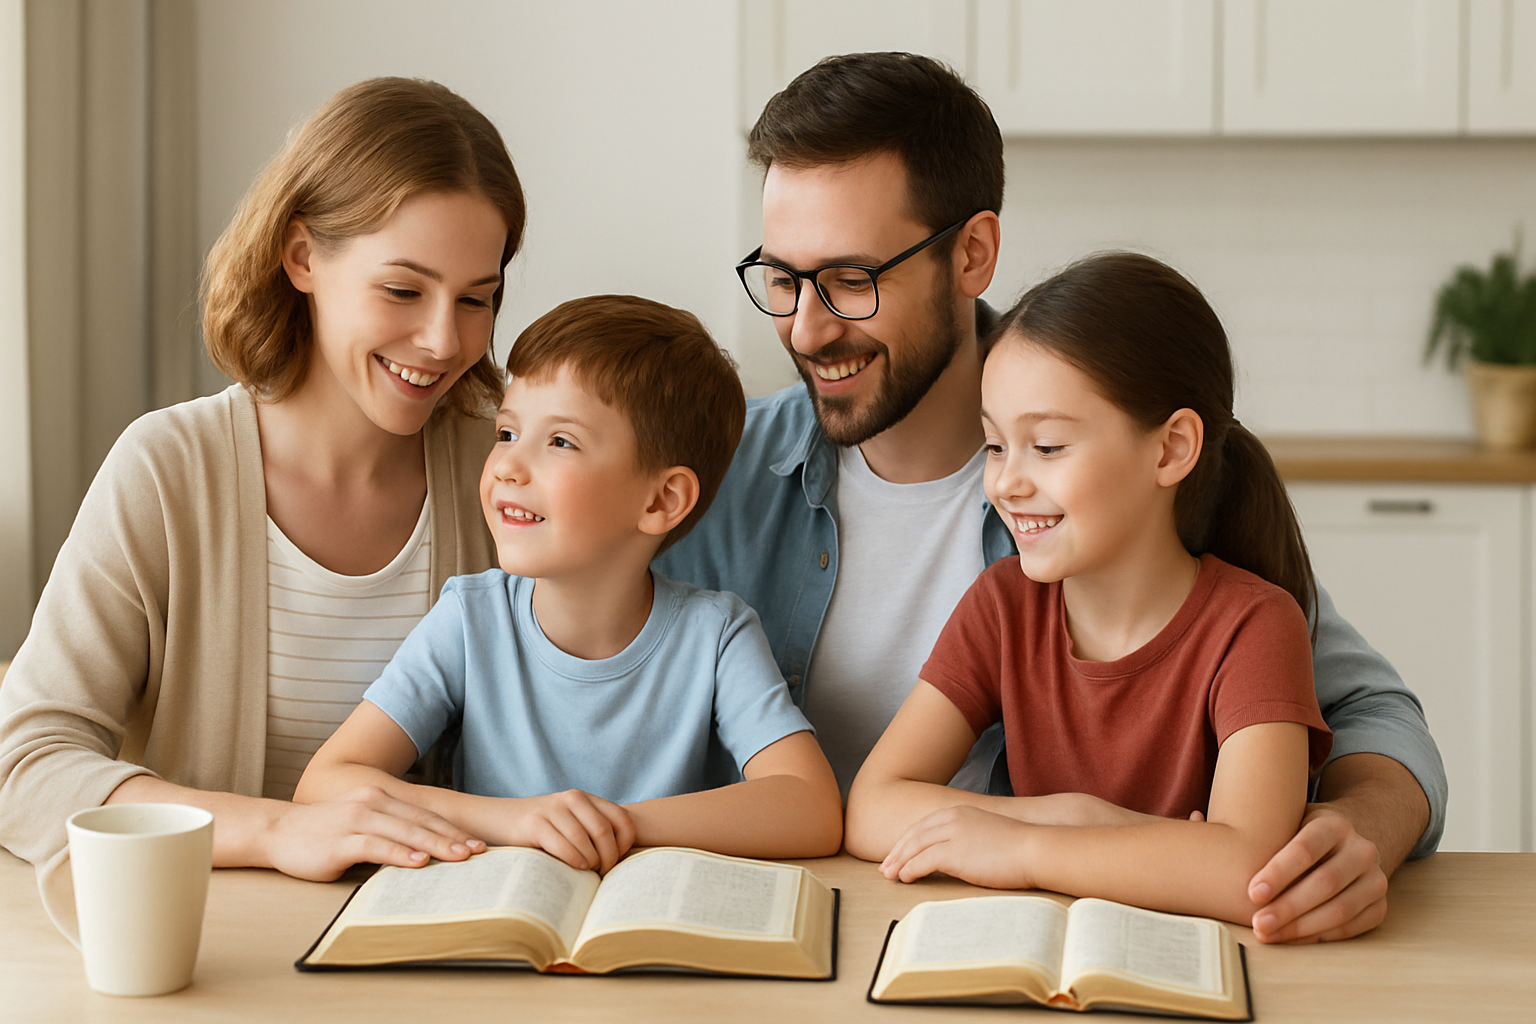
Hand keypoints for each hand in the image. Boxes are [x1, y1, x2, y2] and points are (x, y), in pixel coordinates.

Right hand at [260, 786, 486, 879]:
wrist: (278, 831)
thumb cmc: (324, 832)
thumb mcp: (362, 823)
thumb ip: (390, 829)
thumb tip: (425, 848)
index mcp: (381, 797)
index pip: (425, 814)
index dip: (453, 828)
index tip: (477, 842)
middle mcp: (373, 803)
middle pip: (421, 822)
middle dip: (453, 837)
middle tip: (480, 851)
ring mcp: (356, 819)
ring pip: (405, 832)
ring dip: (435, 845)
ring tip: (460, 857)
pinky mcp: (341, 840)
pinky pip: (376, 846)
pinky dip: (400, 854)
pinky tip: (419, 863)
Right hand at [507, 790, 635, 873]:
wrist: (502, 818)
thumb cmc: (544, 829)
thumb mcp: (572, 821)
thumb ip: (593, 830)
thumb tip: (621, 858)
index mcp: (586, 798)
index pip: (621, 819)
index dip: (625, 843)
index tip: (617, 860)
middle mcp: (572, 798)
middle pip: (603, 831)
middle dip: (608, 857)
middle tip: (603, 872)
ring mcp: (553, 809)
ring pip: (584, 839)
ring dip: (590, 861)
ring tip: (589, 872)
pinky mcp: (535, 824)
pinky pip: (563, 845)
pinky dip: (574, 860)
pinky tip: (576, 868)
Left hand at [880, 805, 1032, 888]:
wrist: (1035, 849)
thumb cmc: (1018, 848)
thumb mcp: (987, 834)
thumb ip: (969, 838)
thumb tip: (959, 853)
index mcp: (959, 812)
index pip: (923, 825)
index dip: (907, 840)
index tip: (897, 853)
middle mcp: (952, 818)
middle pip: (914, 834)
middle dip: (897, 851)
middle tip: (885, 866)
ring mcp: (952, 834)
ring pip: (914, 847)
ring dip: (899, 862)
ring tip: (889, 875)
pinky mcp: (954, 852)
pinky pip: (922, 861)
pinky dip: (910, 870)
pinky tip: (905, 879)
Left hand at [1247, 804, 1387, 943]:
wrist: (1346, 842)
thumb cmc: (1298, 832)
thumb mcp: (1285, 819)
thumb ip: (1255, 826)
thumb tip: (1195, 817)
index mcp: (1334, 823)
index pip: (1306, 849)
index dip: (1279, 873)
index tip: (1252, 893)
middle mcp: (1362, 849)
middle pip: (1324, 882)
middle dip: (1288, 907)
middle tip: (1258, 923)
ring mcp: (1375, 878)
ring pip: (1340, 908)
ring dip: (1302, 927)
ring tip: (1269, 935)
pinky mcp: (1379, 904)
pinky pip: (1352, 926)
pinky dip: (1320, 936)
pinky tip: (1292, 939)